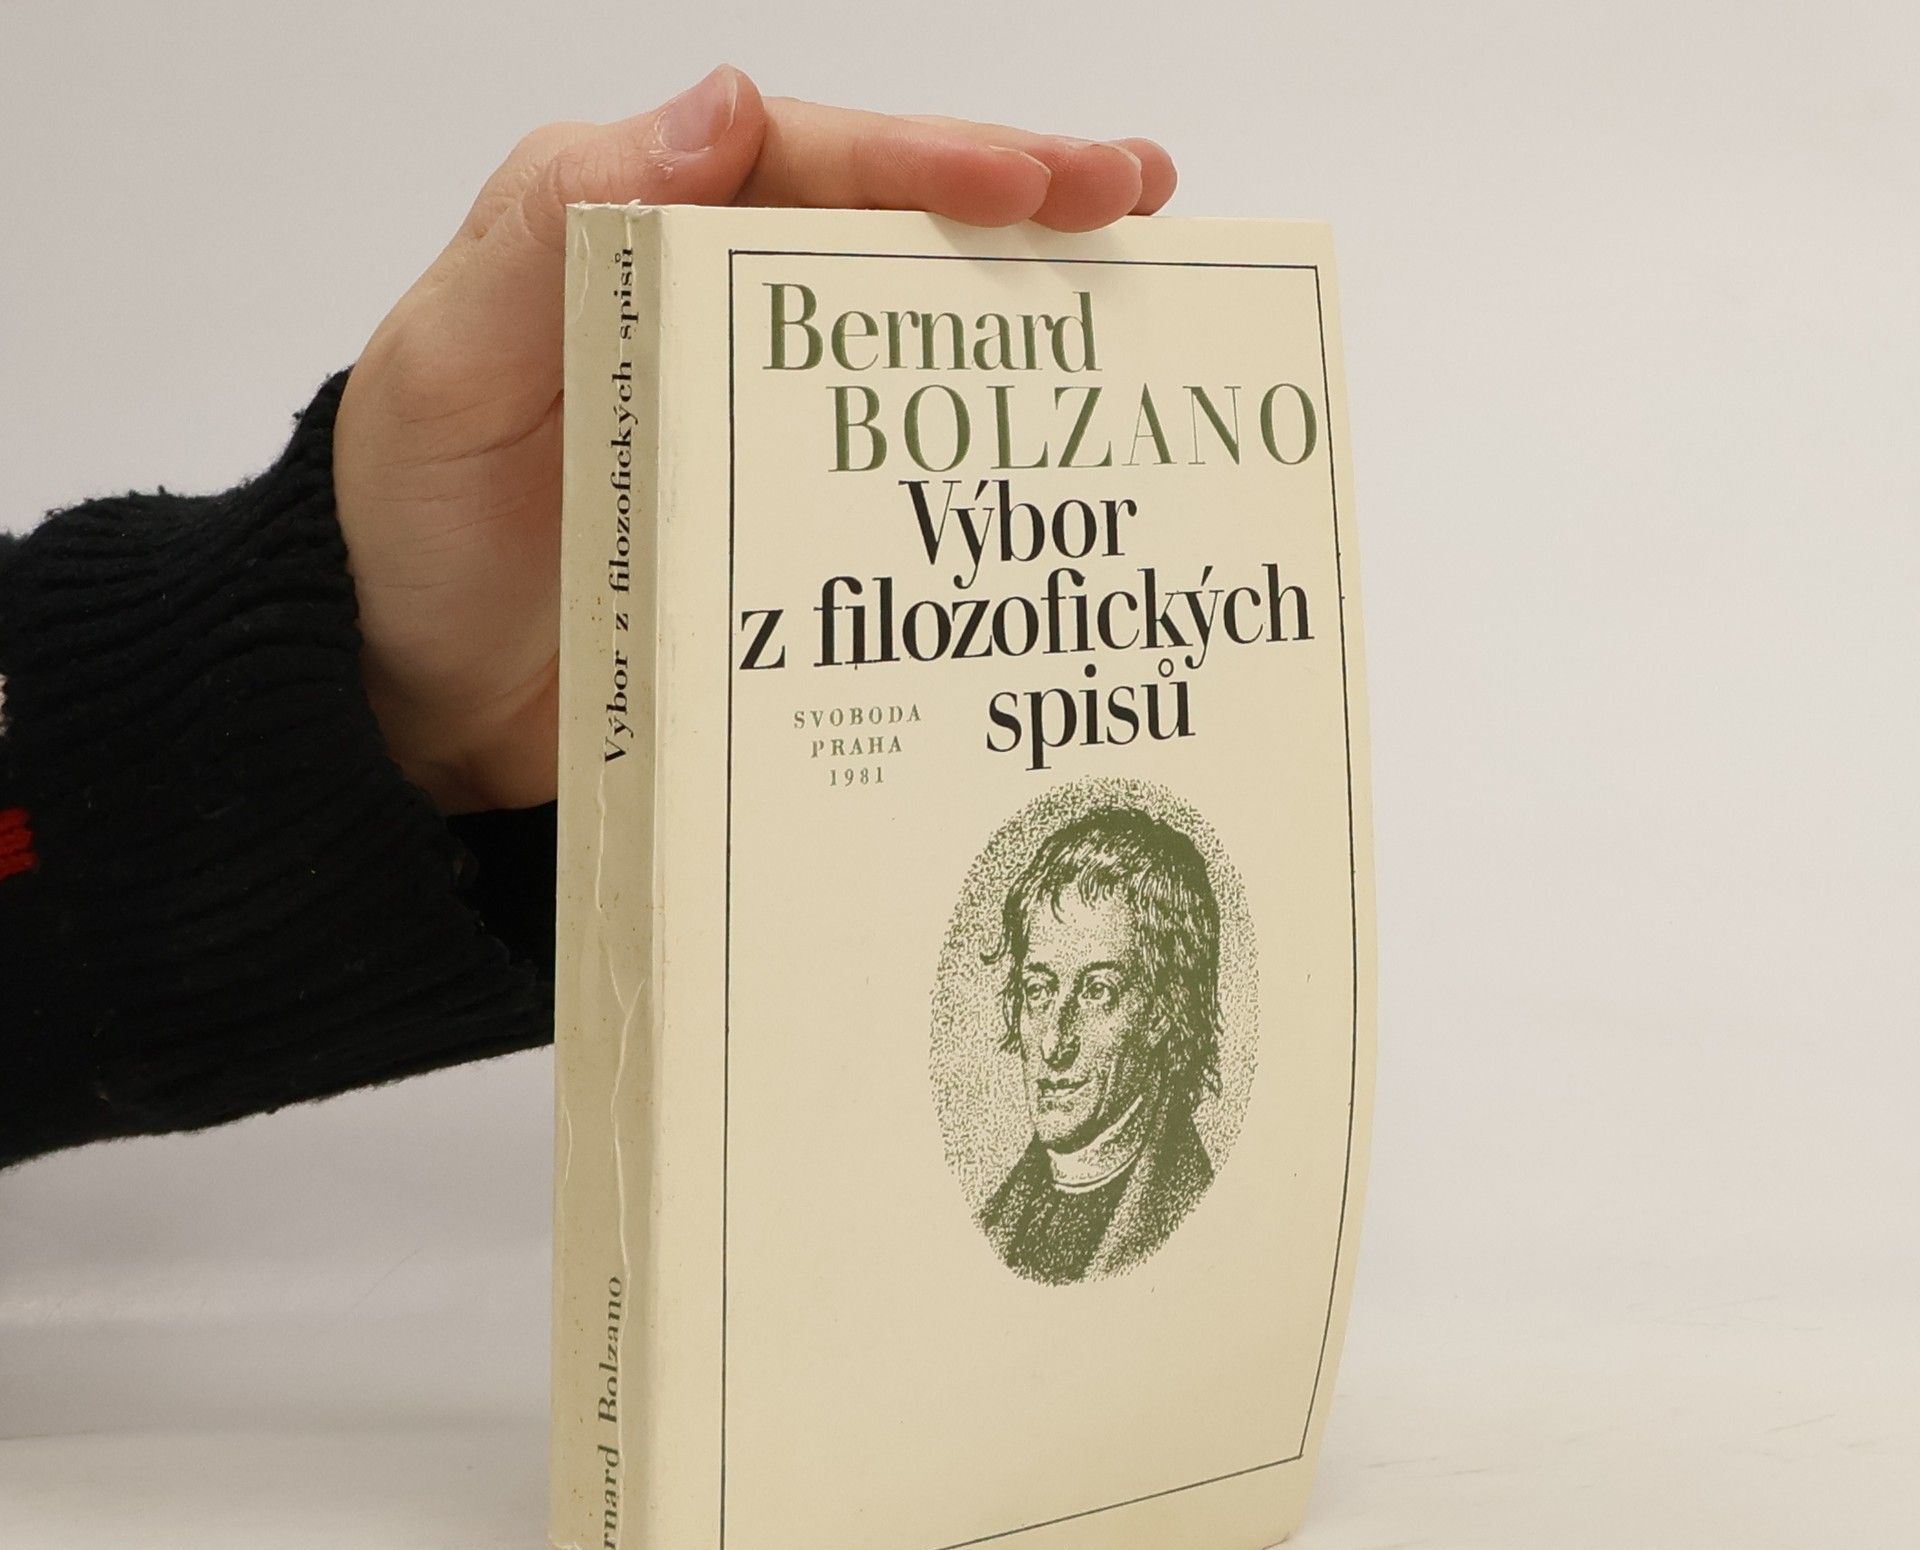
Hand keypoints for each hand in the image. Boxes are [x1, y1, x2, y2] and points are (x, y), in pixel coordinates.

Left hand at [332, 67, 1176, 813]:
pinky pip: (891, 464)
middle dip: (1019, 204)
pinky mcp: (779, 518)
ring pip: (906, 336)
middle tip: (1141, 199)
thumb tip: (723, 106)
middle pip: (882, 230)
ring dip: (1017, 312)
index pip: (804, 160)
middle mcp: (710, 307)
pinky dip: (976, 450)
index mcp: (635, 231)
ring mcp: (754, 417)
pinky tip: (1054, 456)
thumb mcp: (451, 369)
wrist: (413, 705)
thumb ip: (558, 228)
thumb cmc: (414, 529)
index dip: (931, 159)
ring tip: (1136, 294)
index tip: (1045, 181)